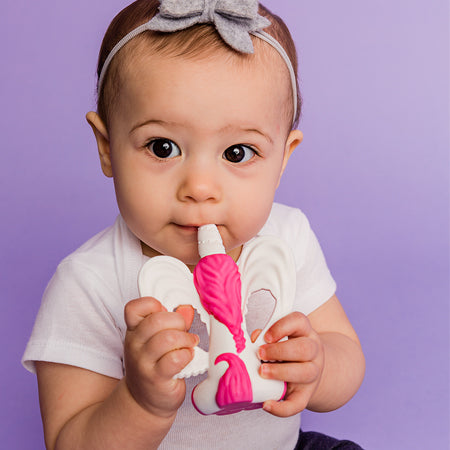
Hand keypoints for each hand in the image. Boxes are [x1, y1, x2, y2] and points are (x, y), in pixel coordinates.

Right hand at [123, 297, 196, 418]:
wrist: (143, 401)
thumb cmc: (154, 364)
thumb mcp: (154, 340)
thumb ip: (169, 323)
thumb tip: (186, 310)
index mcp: (134, 330)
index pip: (134, 308)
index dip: (153, 305)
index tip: (165, 312)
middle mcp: (134, 344)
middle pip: (156, 320)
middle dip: (177, 322)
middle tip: (184, 330)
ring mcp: (143, 362)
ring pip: (168, 338)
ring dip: (186, 339)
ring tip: (190, 344)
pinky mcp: (156, 378)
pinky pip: (175, 359)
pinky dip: (187, 355)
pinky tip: (187, 357)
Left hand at [258, 312, 323, 416]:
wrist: (309, 368)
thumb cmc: (288, 349)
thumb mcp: (281, 337)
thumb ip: (266, 336)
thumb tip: (253, 339)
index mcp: (305, 332)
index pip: (299, 322)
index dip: (282, 327)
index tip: (266, 336)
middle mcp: (313, 351)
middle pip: (304, 348)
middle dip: (279, 351)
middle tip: (260, 354)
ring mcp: (313, 373)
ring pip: (305, 373)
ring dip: (281, 372)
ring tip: (262, 372)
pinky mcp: (306, 395)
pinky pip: (299, 404)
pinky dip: (281, 408)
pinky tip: (267, 404)